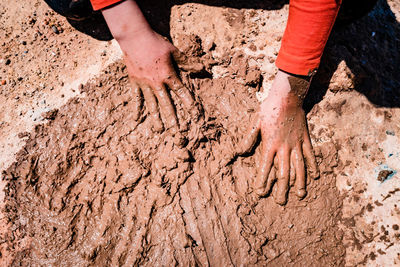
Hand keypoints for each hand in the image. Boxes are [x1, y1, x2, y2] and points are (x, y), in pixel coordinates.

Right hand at [102, 1, 196, 132]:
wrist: (134, 38)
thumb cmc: (156, 43)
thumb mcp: (173, 51)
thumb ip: (187, 62)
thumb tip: (202, 67)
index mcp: (168, 75)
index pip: (181, 92)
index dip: (189, 103)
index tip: (195, 115)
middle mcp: (156, 83)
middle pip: (167, 104)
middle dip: (172, 119)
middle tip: (177, 132)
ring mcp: (144, 84)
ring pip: (152, 104)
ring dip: (156, 118)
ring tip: (160, 130)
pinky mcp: (135, 82)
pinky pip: (136, 98)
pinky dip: (137, 108)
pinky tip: (136, 119)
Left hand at [235, 70, 318, 204]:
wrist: (287, 96)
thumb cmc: (269, 109)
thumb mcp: (255, 122)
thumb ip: (249, 138)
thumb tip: (241, 153)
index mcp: (270, 144)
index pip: (265, 168)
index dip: (263, 182)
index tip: (260, 193)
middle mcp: (284, 148)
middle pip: (283, 173)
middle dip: (281, 189)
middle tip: (280, 202)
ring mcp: (296, 144)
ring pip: (299, 167)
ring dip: (299, 182)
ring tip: (300, 195)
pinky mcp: (305, 139)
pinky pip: (310, 155)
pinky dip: (313, 166)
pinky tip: (315, 176)